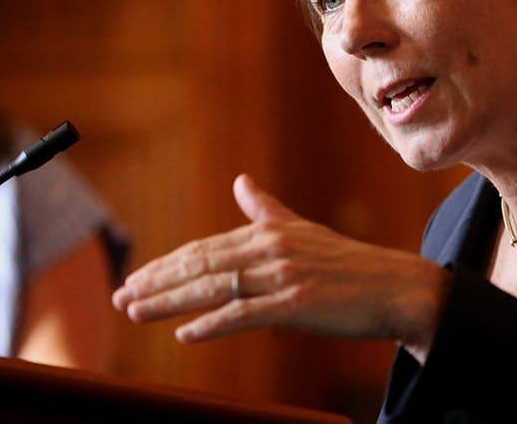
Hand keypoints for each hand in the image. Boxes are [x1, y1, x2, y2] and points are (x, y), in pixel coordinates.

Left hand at [112, 174, 448, 360]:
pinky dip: (212, 324)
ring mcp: (283, 275)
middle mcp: (271, 248)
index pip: (204, 248)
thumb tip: (241, 181)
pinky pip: (244, 314)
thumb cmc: (349, 266)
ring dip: (169, 301)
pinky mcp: (296, 303)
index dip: (164, 264)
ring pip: (213, 287)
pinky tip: (186, 334)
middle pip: (199, 264)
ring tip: (135, 312)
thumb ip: (266, 210)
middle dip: (155, 281)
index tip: (134, 278)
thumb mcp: (303, 231)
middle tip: (120, 295)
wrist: (395, 288)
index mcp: (269, 231)